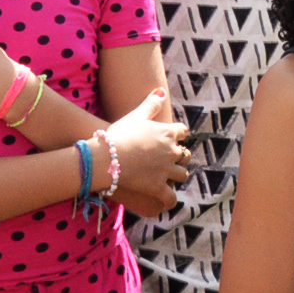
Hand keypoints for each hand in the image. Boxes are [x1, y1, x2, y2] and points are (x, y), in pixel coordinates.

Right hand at [106, 89, 191, 217]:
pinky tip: (168, 201)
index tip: (176, 136)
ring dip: (178, 175)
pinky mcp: (157, 187)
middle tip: (172, 158)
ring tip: (172, 176)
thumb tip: (162, 90)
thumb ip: (151, 103)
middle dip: (180, 156)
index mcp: (168, 133)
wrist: (108, 157)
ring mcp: (166, 171)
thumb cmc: (120, 134)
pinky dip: (170, 200)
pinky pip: (170, 197)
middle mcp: (171, 152)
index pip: (183, 132)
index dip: (179, 134)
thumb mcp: (136, 115)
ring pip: (182, 174)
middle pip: (185, 155)